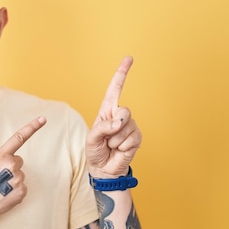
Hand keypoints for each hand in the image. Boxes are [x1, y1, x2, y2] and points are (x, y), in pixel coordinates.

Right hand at [0, 116, 45, 216]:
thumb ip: (2, 159)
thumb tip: (15, 161)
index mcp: (0, 156)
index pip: (19, 138)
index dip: (32, 127)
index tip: (42, 119)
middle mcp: (11, 165)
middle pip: (18, 161)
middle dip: (11, 167)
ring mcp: (18, 179)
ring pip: (20, 175)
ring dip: (12, 180)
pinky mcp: (22, 191)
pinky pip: (22, 186)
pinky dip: (15, 190)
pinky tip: (4, 195)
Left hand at [86, 56, 141, 177]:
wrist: (103, 169)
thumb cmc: (95, 151)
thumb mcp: (92, 138)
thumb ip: (102, 128)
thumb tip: (118, 122)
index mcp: (107, 111)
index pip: (115, 89)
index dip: (121, 74)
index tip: (128, 59)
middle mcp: (119, 116)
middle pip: (124, 111)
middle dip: (116, 125)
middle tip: (108, 138)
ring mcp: (130, 126)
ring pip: (126, 128)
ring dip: (115, 141)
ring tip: (111, 146)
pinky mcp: (137, 138)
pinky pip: (131, 139)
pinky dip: (122, 147)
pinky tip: (119, 150)